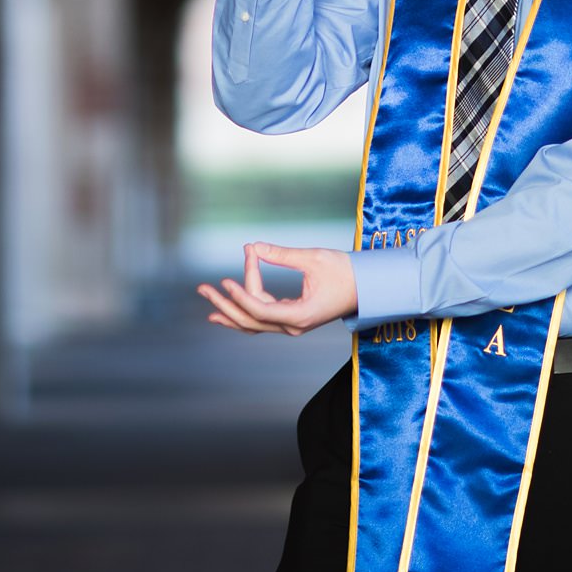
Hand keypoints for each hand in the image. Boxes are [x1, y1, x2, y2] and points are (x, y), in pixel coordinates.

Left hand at [197, 241, 356, 335]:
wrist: (368, 287)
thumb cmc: (346, 271)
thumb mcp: (313, 258)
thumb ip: (281, 254)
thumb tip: (253, 246)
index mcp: (300, 316)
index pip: (260, 310)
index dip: (240, 295)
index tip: (225, 280)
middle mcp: (293, 326)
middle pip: (250, 320)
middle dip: (225, 304)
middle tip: (202, 288)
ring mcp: (292, 325)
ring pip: (253, 323)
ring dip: (229, 311)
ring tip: (208, 299)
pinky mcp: (292, 319)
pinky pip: (261, 319)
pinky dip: (243, 313)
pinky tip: (225, 310)